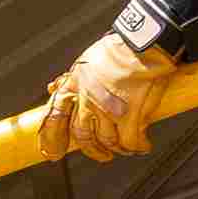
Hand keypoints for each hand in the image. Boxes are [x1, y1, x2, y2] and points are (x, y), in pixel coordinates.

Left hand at [40, 27, 179, 159]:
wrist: (145, 44)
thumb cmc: (120, 49)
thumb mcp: (86, 61)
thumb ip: (71, 78)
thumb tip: (53, 87)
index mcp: (74, 86)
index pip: (55, 117)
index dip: (52, 138)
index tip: (52, 152)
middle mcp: (87, 100)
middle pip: (83, 135)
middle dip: (92, 150)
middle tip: (101, 154)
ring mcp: (107, 110)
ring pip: (108, 141)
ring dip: (118, 148)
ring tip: (125, 148)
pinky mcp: (129, 116)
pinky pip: (130, 141)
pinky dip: (137, 147)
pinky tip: (143, 146)